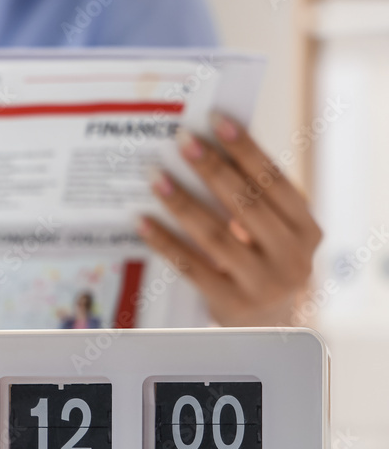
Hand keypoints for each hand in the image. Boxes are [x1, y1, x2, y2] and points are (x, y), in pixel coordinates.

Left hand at [138, 112, 322, 326]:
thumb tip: (207, 149)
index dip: (245, 149)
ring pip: (215, 235)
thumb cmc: (263, 264)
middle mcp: (291, 257)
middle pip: (245, 204)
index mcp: (306, 230)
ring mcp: (263, 284)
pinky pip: (190, 267)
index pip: (274, 181)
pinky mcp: (231, 304)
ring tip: (155, 175)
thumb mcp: (273, 234)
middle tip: (181, 140)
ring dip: (181, 202)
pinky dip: (164, 241)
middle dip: (211, 168)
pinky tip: (143, 221)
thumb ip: (253, 201)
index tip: (215, 120)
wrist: (267, 328)